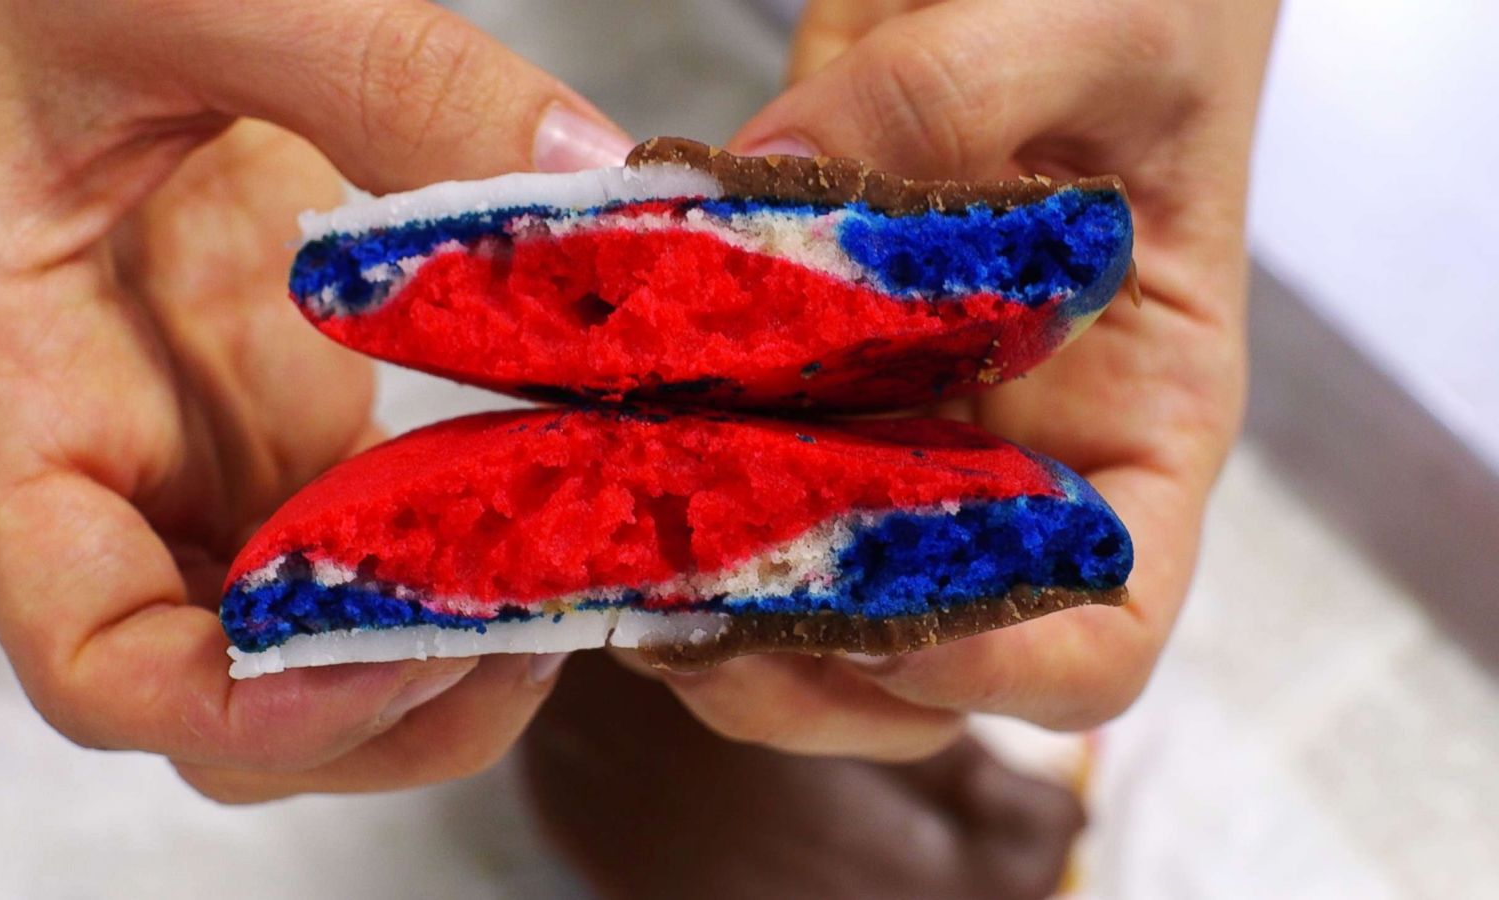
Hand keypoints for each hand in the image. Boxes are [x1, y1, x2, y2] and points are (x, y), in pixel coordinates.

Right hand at [0, 0, 630, 800]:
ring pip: (307, 636)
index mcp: (23, 395)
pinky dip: (462, 545)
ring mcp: (206, 436)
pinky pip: (368, 528)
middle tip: (539, 631)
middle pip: (226, 698)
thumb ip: (377, 74)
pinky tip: (556, 493)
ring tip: (574, 576)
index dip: (246, 707)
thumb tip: (586, 174)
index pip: (96, 656)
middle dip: (385, 704)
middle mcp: (115, 456)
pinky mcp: (280, 394)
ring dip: (439, 648)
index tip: (408, 654)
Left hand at [648, 0, 1279, 759]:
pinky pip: (722, 462)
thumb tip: (771, 180)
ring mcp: (895, 423)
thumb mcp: (1098, 27)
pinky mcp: (795, 367)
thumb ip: (952, 95)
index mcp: (1135, 424)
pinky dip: (653, 480)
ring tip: (616, 547)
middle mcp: (1011, 455)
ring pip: (803, 589)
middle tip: (691, 610)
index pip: (1100, 631)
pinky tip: (584, 442)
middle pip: (922, 656)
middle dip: (805, 661)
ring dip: (707, 597)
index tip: (887, 628)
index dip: (1003, 668)